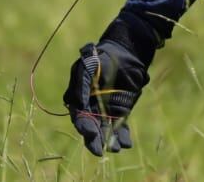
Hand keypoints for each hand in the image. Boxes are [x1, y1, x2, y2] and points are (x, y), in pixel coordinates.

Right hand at [64, 37, 149, 154]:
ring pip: (106, 130)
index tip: (89, 133)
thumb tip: (77, 104)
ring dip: (109, 141)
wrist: (124, 52)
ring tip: (115, 148)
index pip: (80, 118)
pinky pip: (121, 126)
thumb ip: (81, 84)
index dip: (84, 127)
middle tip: (100, 151)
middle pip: (92, 129)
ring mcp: (107, 111)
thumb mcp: (87, 66)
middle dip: (95, 140)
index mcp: (80, 100)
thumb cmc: (102, 57)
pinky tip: (126, 143)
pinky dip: (123, 136)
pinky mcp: (121, 111)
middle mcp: (92, 109)